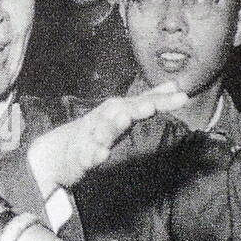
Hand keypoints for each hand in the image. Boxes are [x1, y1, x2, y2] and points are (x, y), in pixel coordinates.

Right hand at [28, 81, 191, 191]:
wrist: (57, 152)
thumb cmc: (96, 130)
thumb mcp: (122, 111)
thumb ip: (149, 99)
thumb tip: (174, 84)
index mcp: (117, 109)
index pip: (143, 102)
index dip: (162, 100)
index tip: (183, 96)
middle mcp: (105, 119)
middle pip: (122, 111)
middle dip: (136, 108)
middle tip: (151, 105)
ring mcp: (91, 136)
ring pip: (102, 130)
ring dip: (113, 125)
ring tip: (124, 120)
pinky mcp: (80, 155)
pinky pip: (87, 155)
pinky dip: (94, 153)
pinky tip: (102, 154)